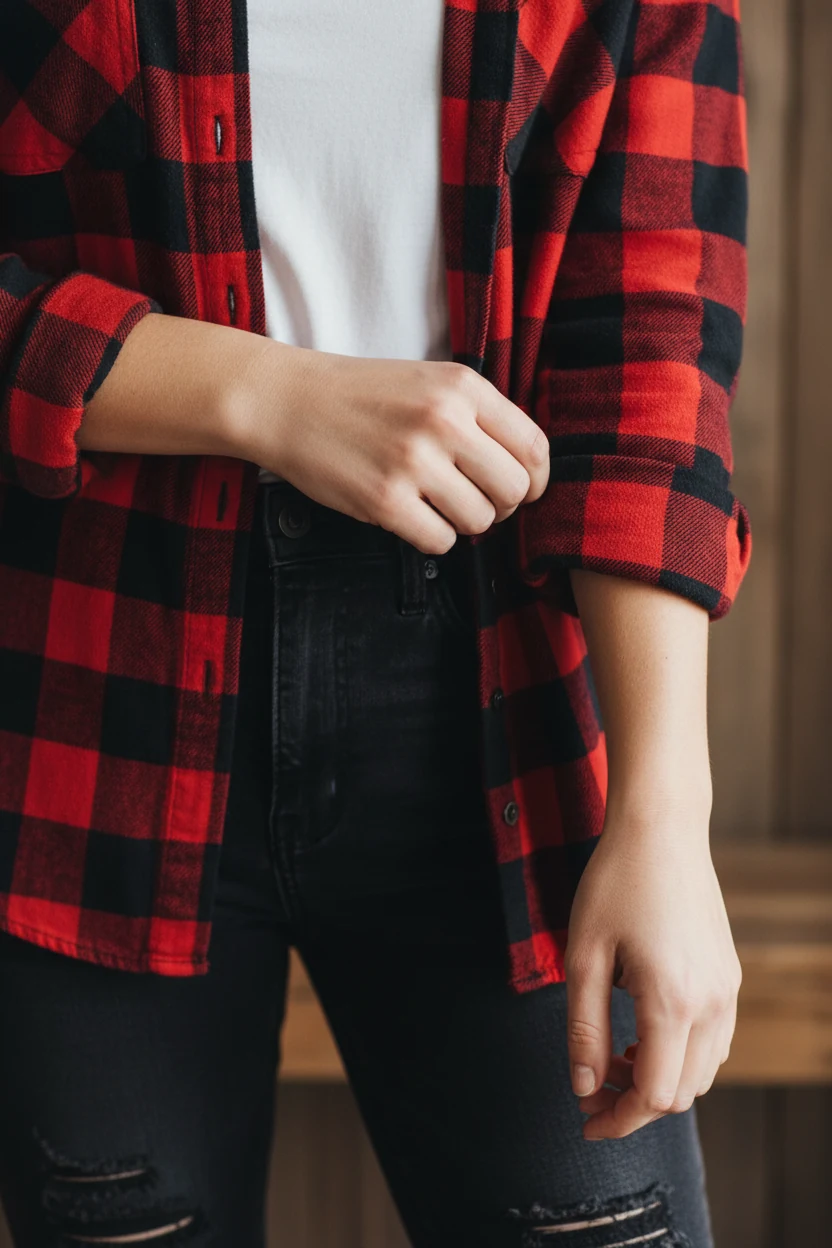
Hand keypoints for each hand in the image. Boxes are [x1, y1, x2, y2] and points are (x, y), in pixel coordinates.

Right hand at [246, 348, 549, 552]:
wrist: (287, 400)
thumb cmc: (361, 396)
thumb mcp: (429, 382)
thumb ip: (478, 417)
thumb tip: (525, 472)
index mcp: (462, 387)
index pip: (533, 447)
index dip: (536, 480)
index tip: (522, 490)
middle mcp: (443, 421)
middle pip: (514, 490)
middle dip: (502, 507)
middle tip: (475, 503)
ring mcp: (414, 462)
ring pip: (480, 520)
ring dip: (463, 523)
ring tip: (436, 505)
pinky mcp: (384, 500)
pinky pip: (440, 541)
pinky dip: (432, 538)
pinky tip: (411, 516)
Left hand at [564, 803, 740, 1139]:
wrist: (662, 830)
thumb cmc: (614, 883)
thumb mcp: (584, 955)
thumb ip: (584, 1028)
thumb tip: (583, 1086)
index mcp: (673, 1001)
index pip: (655, 1096)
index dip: (617, 1118)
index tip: (585, 1118)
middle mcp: (712, 1003)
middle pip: (682, 1093)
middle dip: (635, 1102)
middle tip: (591, 1082)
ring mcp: (728, 990)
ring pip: (702, 1071)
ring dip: (660, 1078)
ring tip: (615, 1052)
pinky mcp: (730, 975)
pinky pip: (714, 1040)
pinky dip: (681, 1053)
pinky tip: (644, 1028)